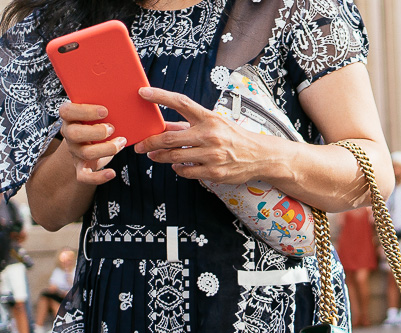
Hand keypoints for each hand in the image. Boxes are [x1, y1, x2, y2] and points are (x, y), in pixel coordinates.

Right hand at [57, 102, 125, 184]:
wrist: (89, 144)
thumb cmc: (97, 123)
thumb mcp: (97, 113)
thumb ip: (104, 104)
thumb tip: (131, 90)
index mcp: (70, 117)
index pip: (67, 111)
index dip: (86, 111)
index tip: (105, 111)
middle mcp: (69, 134)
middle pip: (75, 134)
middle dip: (96, 131)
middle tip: (112, 128)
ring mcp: (74, 151)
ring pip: (85, 153)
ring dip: (107, 149)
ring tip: (121, 142)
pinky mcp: (81, 167)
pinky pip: (84, 177)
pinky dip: (99, 177)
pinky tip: (112, 173)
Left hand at [134, 87, 273, 183]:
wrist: (260, 156)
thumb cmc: (235, 138)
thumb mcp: (215, 125)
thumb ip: (189, 126)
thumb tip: (164, 127)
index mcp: (209, 118)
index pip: (181, 103)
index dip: (160, 96)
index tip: (143, 92)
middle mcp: (210, 135)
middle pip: (170, 137)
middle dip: (151, 142)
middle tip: (140, 145)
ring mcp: (212, 155)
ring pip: (175, 157)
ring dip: (160, 157)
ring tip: (154, 156)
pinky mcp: (214, 172)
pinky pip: (187, 172)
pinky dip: (178, 169)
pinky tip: (178, 166)